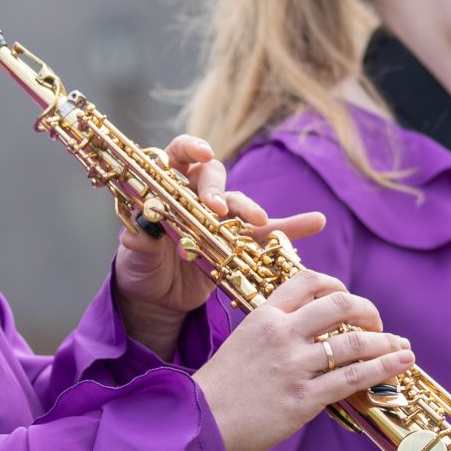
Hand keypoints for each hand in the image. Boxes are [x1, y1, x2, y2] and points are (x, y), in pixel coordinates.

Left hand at [113, 134, 327, 354]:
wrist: (158, 300)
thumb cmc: (141, 269)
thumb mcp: (134, 256)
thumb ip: (139, 239)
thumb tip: (141, 226)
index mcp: (167, 189)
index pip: (177, 156)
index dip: (189, 150)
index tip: (201, 154)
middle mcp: (196, 196)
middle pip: (213, 177)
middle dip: (217, 189)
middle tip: (217, 208)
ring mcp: (221, 219)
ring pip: (241, 204)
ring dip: (251, 209)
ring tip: (260, 219)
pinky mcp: (239, 244)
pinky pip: (269, 234)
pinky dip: (292, 228)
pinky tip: (316, 222)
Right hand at [193, 270, 411, 450]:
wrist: (198, 422)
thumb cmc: (222, 387)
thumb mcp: (244, 342)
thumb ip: (276, 330)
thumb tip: (315, 329)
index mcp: (265, 315)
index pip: (310, 281)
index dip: (338, 285)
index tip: (350, 300)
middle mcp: (282, 334)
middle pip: (340, 304)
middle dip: (369, 312)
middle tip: (378, 326)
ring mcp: (293, 366)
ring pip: (354, 343)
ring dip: (386, 343)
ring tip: (402, 347)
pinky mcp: (303, 399)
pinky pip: (354, 378)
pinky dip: (384, 368)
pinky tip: (401, 364)